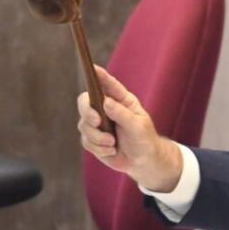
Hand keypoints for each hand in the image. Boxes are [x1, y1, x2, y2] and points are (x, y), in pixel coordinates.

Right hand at [77, 66, 182, 190]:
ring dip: (98, 137)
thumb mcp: (138, 126)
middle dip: (87, 112)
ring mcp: (97, 124)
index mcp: (120, 100)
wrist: (143, 162)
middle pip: (84, 102)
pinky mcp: (93, 139)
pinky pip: (86, 141)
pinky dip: (99, 148)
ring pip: (84, 125)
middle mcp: (105, 109)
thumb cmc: (144, 139)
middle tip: (97, 121)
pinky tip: (112, 150)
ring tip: (113, 143)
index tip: (92, 67)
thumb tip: (105, 102)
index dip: (98, 75)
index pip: (107, 84)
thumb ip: (122, 114)